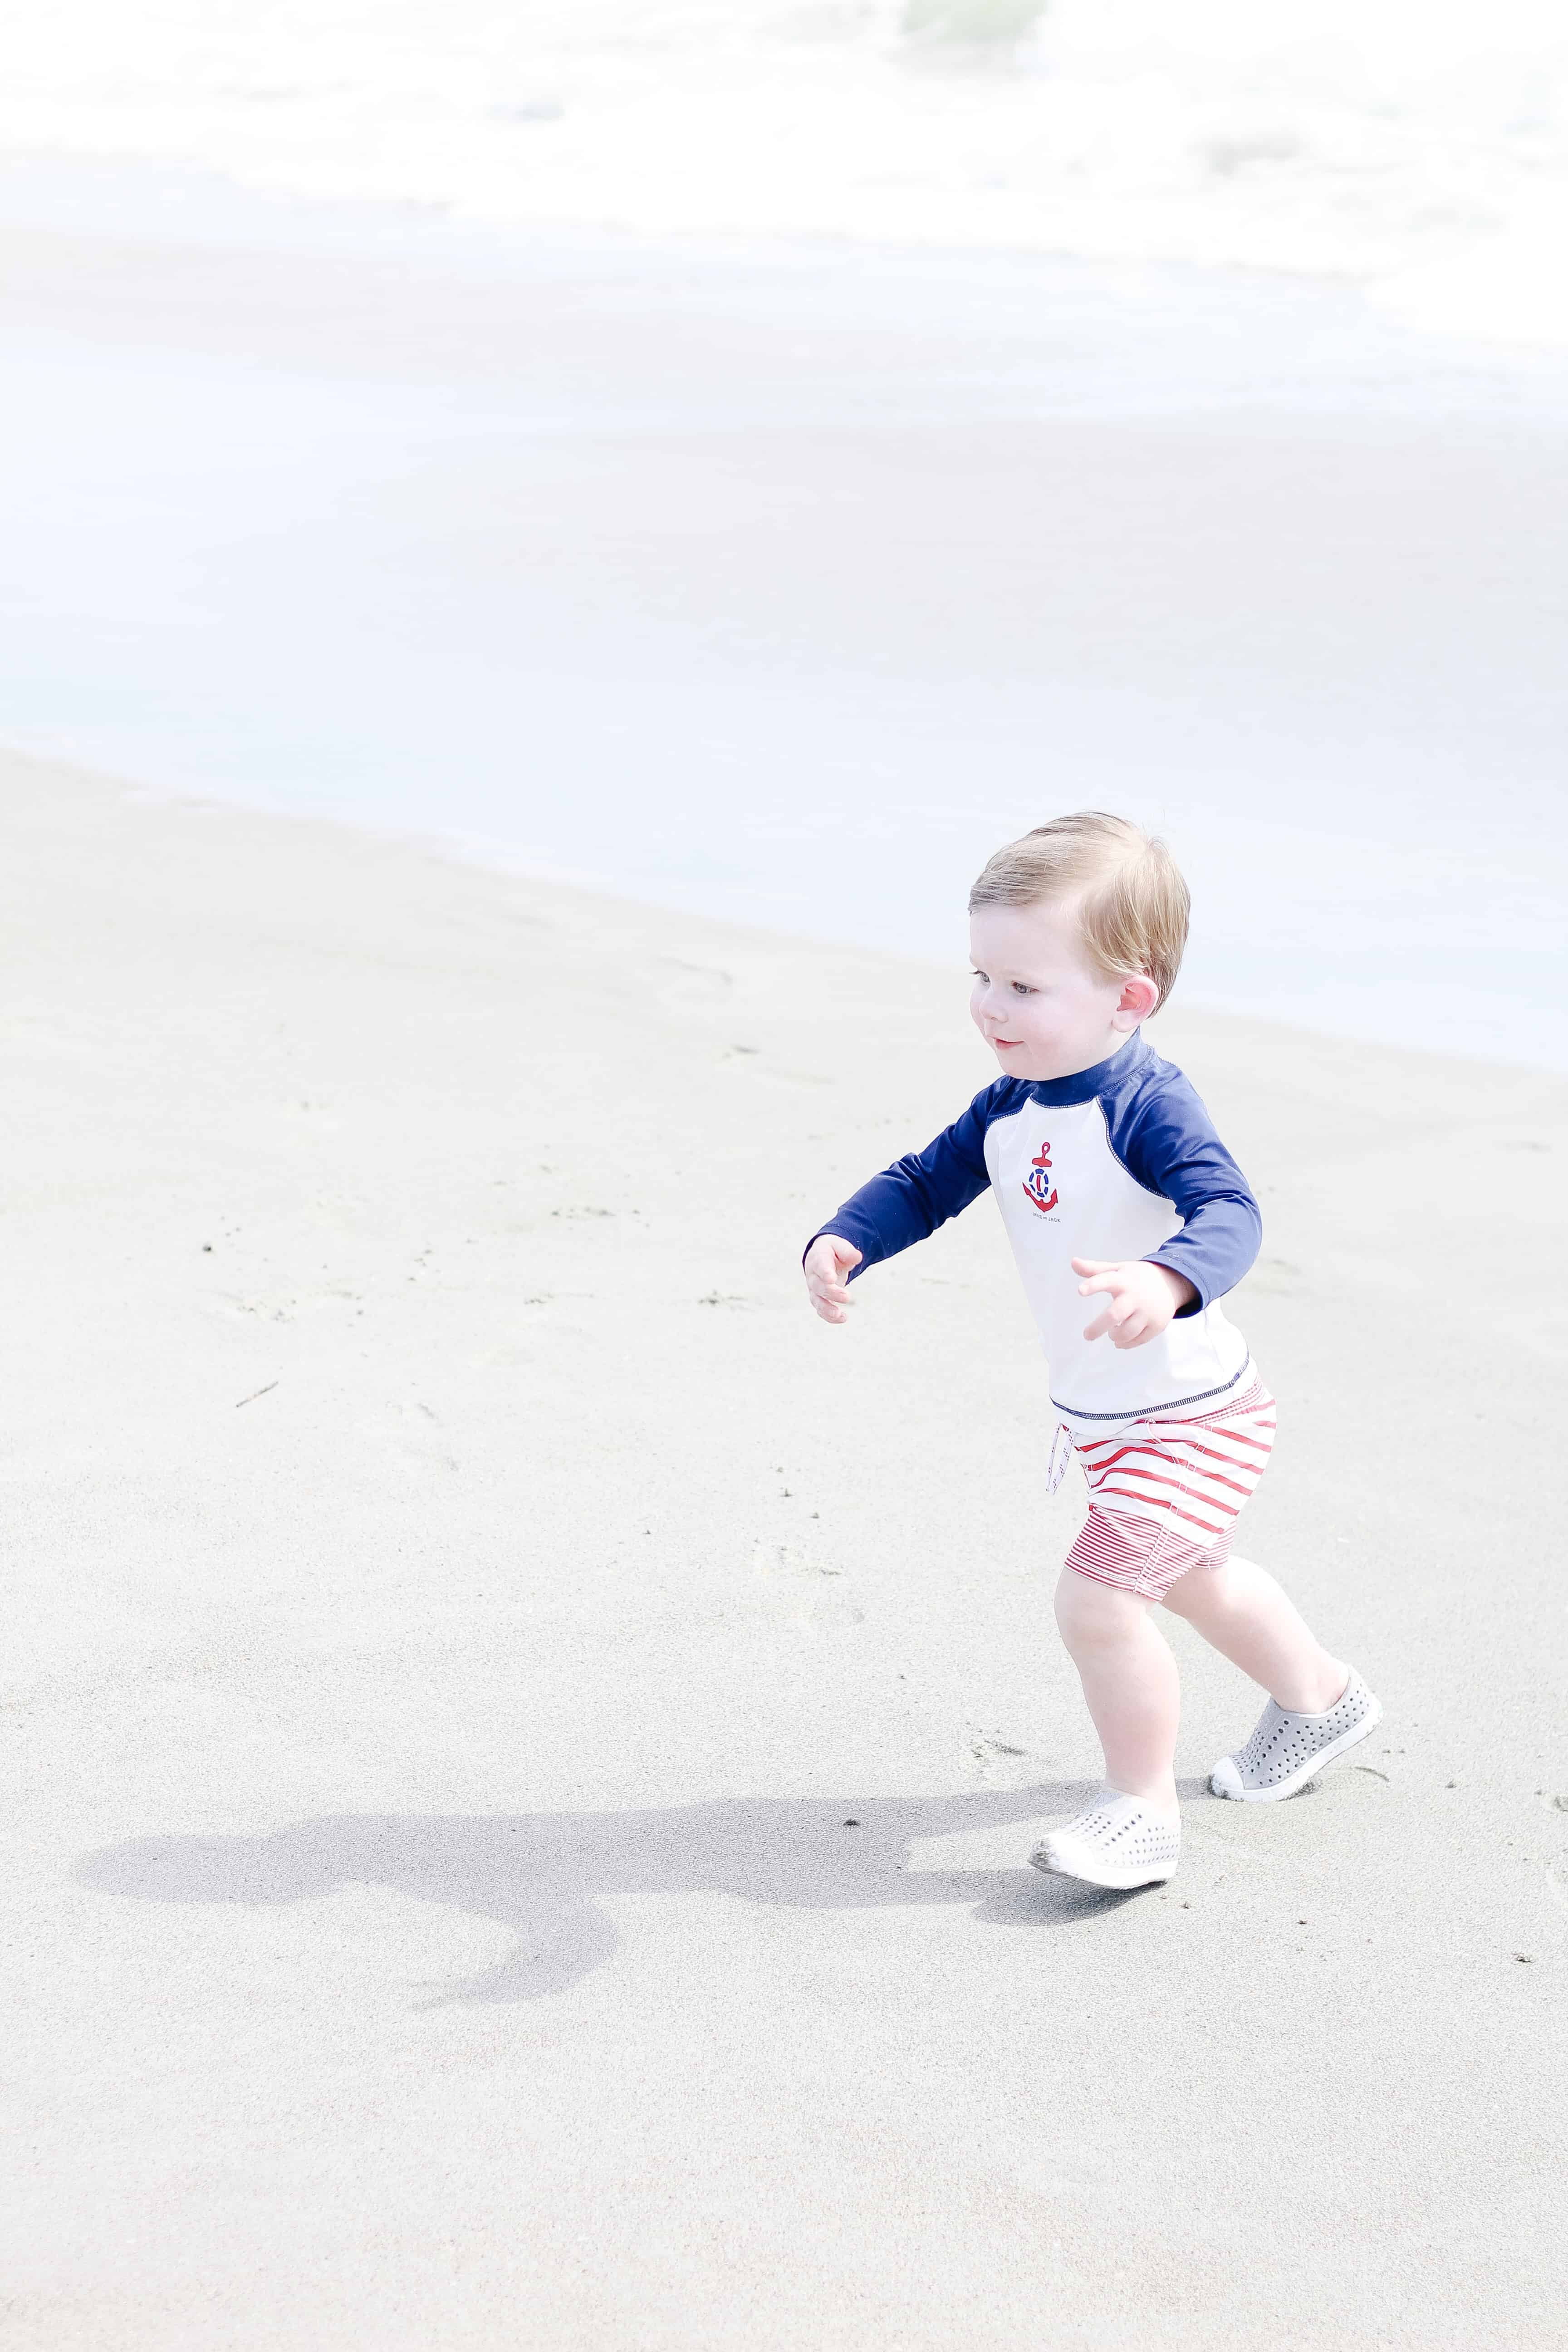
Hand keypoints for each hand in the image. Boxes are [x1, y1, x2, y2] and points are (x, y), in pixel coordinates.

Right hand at [804, 1233, 862, 1323]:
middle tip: (847, 1297)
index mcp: (818, 1258)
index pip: (820, 1265)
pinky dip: (830, 1317)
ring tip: (839, 1314)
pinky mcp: (819, 1299)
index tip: (831, 1279)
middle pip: (819, 1286)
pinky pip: (821, 1310)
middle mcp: (813, 1275)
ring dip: (827, 1309)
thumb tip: (857, 1257)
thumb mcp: (840, 1246)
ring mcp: (814, 1289)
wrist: (821, 1257)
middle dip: (832, 1293)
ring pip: (817, 1301)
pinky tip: (843, 1318)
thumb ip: (847, 1251)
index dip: (825, 1272)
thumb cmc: (832, 1251)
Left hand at [1072, 1256, 1195, 1349]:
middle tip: (1086, 1335)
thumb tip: (1073, 1262)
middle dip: (1098, 1327)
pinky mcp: (1157, 1325)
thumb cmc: (1136, 1278)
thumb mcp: (1117, 1269)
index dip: (1093, 1285)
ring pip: (1127, 1331)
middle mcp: (1136, 1296)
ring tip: (1112, 1332)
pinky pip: (1139, 1339)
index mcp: (1124, 1280)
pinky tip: (1120, 1340)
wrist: (1170, 1283)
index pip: (1106, 1280)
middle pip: (1115, 1314)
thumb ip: (1094, 1269)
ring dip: (1115, 1335)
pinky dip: (1127, 1343)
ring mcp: (1149, 1312)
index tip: (1079, 1291)